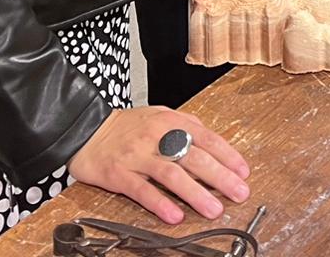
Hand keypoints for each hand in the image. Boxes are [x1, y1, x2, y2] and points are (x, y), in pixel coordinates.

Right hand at [69, 106, 249, 225]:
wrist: (86, 129)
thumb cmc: (127, 126)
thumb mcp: (160, 115)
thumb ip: (186, 125)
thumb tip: (213, 140)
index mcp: (170, 121)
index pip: (206, 138)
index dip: (228, 156)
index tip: (243, 172)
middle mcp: (156, 136)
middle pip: (194, 157)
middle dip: (220, 177)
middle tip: (239, 193)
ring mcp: (137, 155)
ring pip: (171, 174)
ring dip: (195, 193)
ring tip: (213, 209)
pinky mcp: (118, 174)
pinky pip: (141, 190)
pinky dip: (159, 203)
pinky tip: (174, 215)